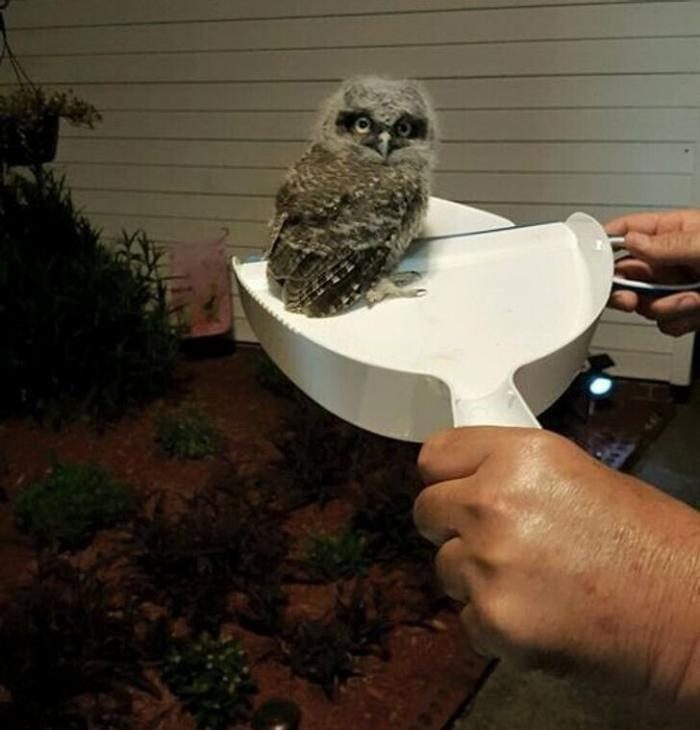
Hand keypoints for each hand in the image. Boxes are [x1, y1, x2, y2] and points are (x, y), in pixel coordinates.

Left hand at [413, 427, 699, 711]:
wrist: (691, 611)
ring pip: (444, 567)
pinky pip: (466, 618)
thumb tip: (472, 483)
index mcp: (518, 456)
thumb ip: (512, 474)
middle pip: (426, 510)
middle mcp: (492, 502)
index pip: (435, 455)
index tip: (452, 489)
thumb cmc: (651, 543)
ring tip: (529, 583)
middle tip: (490, 542)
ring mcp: (487, 562)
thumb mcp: (575, 475)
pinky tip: (538, 615)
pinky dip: (493, 622)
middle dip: (452, 527)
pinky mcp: (492, 618)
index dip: (445, 476)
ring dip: (473, 577)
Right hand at [605, 209, 699, 335]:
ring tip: (692, 299)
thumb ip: (669, 243)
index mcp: (675, 232)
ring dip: (664, 307)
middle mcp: (671, 260)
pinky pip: (663, 323)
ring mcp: (676, 286)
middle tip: (631, 297)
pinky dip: (678, 322)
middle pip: (626, 274)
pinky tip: (697, 312)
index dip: (605, 243)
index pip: (628, 230)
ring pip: (644, 303)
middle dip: (629, 289)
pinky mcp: (684, 312)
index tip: (591, 260)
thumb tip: (631, 241)